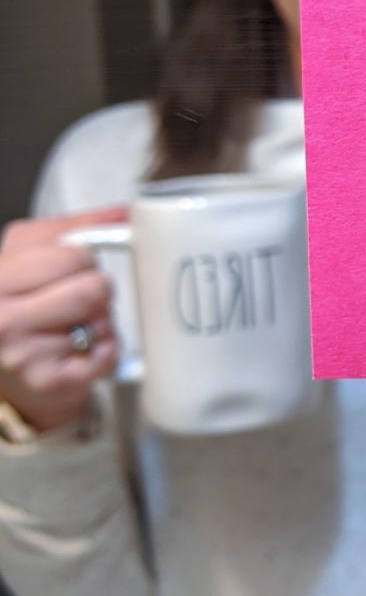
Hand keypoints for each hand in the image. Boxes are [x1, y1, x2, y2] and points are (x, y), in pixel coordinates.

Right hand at [0, 208, 124, 431]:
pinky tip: (83, 350)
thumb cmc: (22, 306)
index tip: (71, 271)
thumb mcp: (30, 254)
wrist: (11, 371)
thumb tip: (123, 213)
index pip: (73, 256)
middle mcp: (1, 318)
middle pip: (93, 289)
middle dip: (98, 292)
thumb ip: (73, 228)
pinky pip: (107, 354)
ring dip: (102, 322)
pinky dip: (107, 350)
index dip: (85, 262)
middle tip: (77, 303)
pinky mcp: (49, 382)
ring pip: (102, 321)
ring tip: (77, 327)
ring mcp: (22, 354)